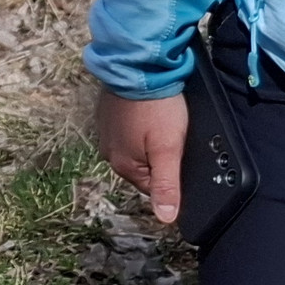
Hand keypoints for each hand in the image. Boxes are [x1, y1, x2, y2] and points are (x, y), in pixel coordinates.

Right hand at [96, 90, 189, 224]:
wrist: (138, 65)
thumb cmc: (156, 108)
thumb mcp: (169, 149)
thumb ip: (168, 185)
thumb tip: (166, 219)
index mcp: (123, 166)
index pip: (153, 186)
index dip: (170, 171)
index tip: (178, 151)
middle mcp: (110, 153)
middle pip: (143, 167)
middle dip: (159, 155)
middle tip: (172, 134)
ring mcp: (106, 132)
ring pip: (135, 147)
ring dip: (148, 140)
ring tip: (160, 121)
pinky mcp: (107, 114)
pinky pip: (127, 129)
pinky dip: (139, 125)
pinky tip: (148, 112)